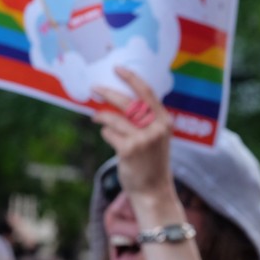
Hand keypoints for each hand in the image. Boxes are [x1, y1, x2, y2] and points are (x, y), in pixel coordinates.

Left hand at [91, 67, 175, 203]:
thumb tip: (117, 100)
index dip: (131, 78)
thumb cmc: (152, 163)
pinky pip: (108, 134)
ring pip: (113, 119)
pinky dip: (106, 135)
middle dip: (107, 93)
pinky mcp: (129, 150)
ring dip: (101, 118)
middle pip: (127, 103)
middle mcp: (156, 129)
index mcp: (165, 122)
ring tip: (96, 118)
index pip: (147, 93)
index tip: (117, 68)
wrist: (153, 191)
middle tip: (94, 88)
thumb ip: (145, 120)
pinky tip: (112, 141)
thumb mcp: (156, 138)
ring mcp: (143, 139)